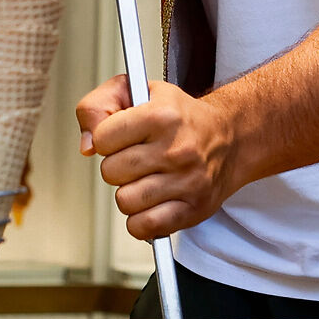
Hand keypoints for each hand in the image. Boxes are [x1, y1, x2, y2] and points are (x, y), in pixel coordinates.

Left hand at [78, 75, 242, 240]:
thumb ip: (98, 106)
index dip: (106, 138)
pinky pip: (144, 226)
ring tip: (147, 179)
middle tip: (137, 158)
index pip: (102, 138)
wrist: (231, 138)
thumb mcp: (139, 91)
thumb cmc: (182, 117)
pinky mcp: (193, 208)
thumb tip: (87, 145)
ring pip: (125, 200)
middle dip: (118, 166)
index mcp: (162, 115)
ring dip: (130, 193)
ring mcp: (187, 181)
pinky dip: (141, 220)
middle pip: (111, 171)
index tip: (121, 136)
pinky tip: (152, 203)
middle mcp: (176, 148)